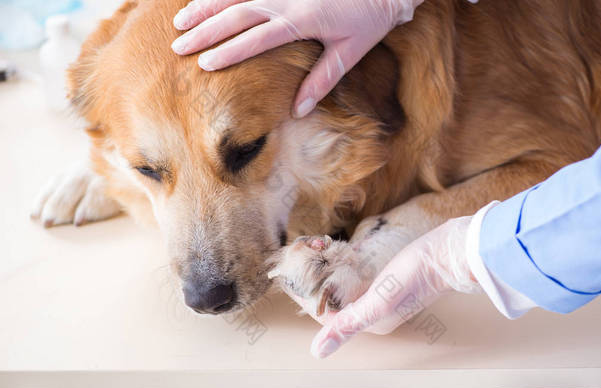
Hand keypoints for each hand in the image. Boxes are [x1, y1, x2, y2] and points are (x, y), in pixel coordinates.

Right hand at [171, 0, 423, 117]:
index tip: (205, 64)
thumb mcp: (350, 53)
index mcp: (302, 20)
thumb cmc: (369, 20)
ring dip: (206, 5)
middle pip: (238, 13)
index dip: (230, 51)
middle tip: (179, 44)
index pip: (257, 38)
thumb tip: (299, 111)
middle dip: (206, 29)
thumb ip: (323, 80)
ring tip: (180, 19)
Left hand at [308, 216, 481, 357]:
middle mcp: (378, 312)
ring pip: (347, 288)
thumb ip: (347, 324)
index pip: (329, 315)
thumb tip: (317, 352)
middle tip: (302, 257)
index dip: (309, 297)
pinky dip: (348, 268)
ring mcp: (387, 296)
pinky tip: (343, 256)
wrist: (448, 253)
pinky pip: (361, 278)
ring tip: (316, 253)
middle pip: (337, 301)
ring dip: (331, 274)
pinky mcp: (393, 280)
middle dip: (318, 283)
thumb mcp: (377, 301)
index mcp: (372, 322)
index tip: (293, 275)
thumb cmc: (414, 276)